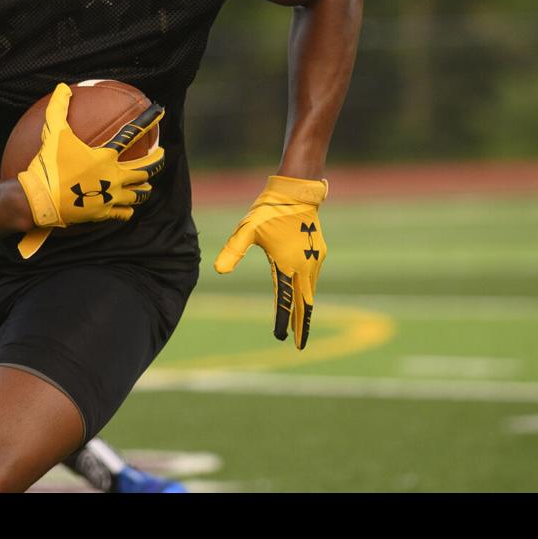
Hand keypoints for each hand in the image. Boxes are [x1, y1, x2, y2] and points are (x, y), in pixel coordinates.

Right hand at [15, 83, 164, 257]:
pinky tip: (128, 208)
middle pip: (145, 170)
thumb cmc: (48, 165)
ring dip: (145, 188)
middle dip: (157, 160)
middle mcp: (114, 177)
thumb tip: (62, 86)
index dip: (147, 121)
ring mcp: (111, 198)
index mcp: (105, 157)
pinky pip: (124, 213)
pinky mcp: (104, 214)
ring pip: (138, 194)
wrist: (40, 200)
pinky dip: (127, 209)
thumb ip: (58, 109)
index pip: (131, 134)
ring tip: (148, 186)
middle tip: (162, 154)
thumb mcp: (52, 133)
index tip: (160, 112)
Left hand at [213, 175, 327, 348]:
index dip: (282, 321)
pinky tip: (305, 299)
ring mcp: (314, 260)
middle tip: (299, 346)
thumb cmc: (269, 211)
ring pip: (311, 292)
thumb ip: (234, 250)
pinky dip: (309, 293)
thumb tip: (219, 271)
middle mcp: (304, 266)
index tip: (279, 338)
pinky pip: (314, 279)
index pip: (285, 300)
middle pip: (305, 303)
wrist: (296, 192)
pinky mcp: (319, 253)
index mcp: (287, 264)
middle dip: (301, 325)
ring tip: (300, 327)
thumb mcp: (247, 230)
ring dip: (306, 309)